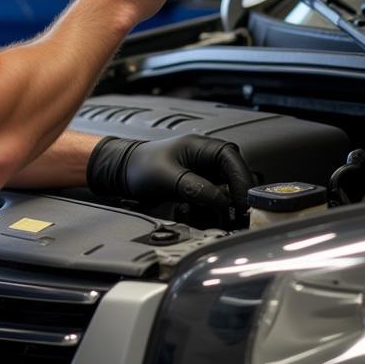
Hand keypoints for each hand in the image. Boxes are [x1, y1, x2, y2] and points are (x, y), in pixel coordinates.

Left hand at [87, 134, 253, 222]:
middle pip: (233, 177)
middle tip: (232, 216)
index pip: (232, 159)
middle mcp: (207, 158)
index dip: (241, 181)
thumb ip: (196, 189)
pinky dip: (209, 210)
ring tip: (212, 217)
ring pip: (225, 191)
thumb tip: (222, 202)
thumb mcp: (167, 178)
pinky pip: (212, 199)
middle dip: (233, 198)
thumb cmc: (139, 166)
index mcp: (202, 146)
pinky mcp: (198, 186)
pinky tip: (197, 214)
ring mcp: (204, 172)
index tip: (243, 202)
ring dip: (220, 207)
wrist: (121, 171)